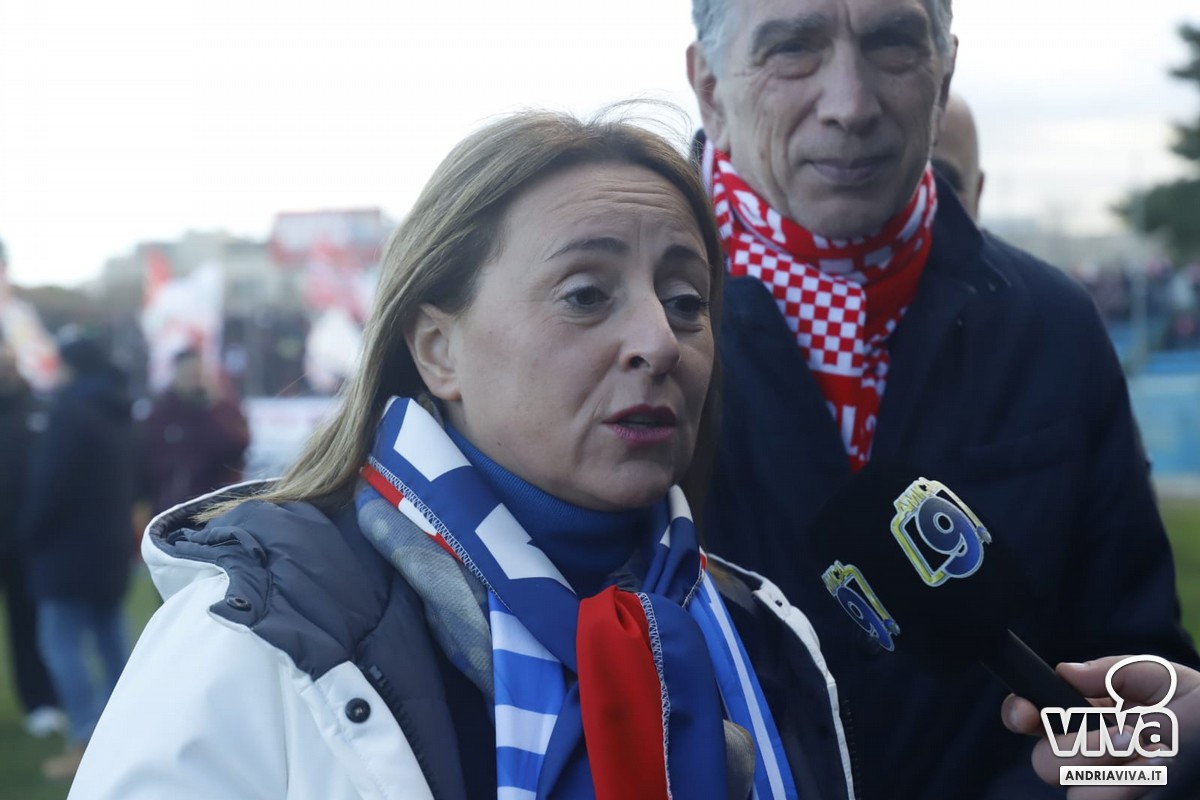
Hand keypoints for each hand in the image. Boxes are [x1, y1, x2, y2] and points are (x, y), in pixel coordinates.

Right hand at [1002, 656, 1199, 798]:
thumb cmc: (1198, 708)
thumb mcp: (1159, 677)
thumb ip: (1113, 670)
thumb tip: (1066, 671)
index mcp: (1083, 717)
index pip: (1028, 718)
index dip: (1019, 715)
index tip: (1029, 713)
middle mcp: (1087, 754)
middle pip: (1045, 762)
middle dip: (1082, 748)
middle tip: (1127, 736)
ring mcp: (1105, 786)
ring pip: (1076, 793)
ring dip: (1113, 774)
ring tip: (1155, 759)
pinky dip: (1124, 791)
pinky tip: (1155, 777)